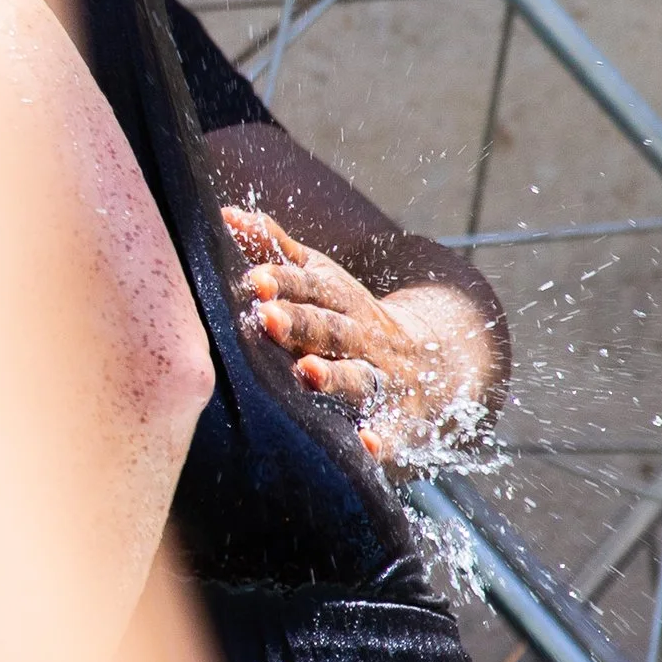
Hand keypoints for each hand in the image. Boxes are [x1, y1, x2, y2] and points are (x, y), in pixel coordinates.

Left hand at [221, 205, 477, 463]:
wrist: (436, 359)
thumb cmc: (350, 316)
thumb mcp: (322, 276)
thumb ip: (276, 249)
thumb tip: (225, 215)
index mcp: (338, 299)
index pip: (309, 287)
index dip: (283, 283)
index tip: (254, 280)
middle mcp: (361, 336)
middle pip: (329, 328)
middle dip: (299, 323)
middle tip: (267, 317)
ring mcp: (383, 376)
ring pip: (357, 376)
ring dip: (333, 376)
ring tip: (306, 373)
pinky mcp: (401, 417)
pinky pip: (394, 430)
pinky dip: (383, 439)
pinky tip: (368, 446)